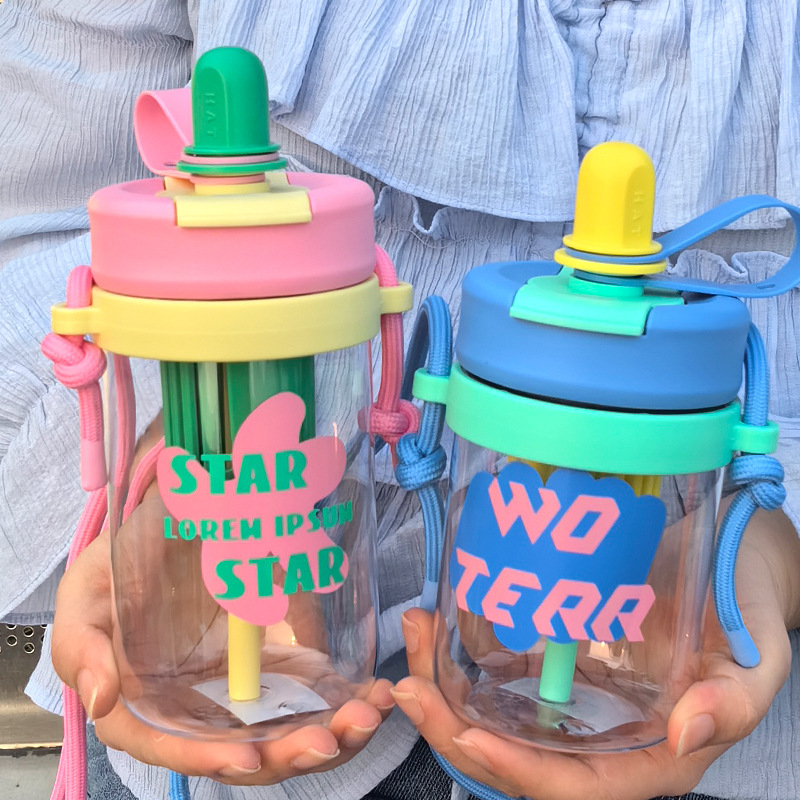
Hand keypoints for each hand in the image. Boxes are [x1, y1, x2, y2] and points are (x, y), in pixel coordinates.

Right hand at [52, 422, 394, 784]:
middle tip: (330, 738)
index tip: (250, 755)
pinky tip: (374, 692)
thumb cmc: (117, 566)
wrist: (169, 525)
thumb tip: (102, 700)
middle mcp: (200, 707)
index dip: (210, 756)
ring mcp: (244, 685)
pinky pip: (314, 689)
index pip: (177, 746)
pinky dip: (346, 697)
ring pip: (288, 727)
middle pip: (245, 748)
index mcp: (147, 705)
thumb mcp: (86, 597)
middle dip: (289, 753)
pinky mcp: (280, 658)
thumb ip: (84, 646)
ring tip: (366, 716)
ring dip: (330, 733)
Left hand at [392, 506, 799, 799]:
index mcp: (647, 755)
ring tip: (414, 632)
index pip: (572, 787)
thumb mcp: (755, 659)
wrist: (729, 556)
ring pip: (496, 710)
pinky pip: (502, 666)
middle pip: (515, 753)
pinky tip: (436, 617)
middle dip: (454, 730)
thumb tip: (687, 735)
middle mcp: (599, 732)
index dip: (517, 772)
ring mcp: (573, 693)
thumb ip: (730, 704)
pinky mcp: (558, 653)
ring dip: (445, 684)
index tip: (468, 738)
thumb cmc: (747, 608)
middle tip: (405, 685)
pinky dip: (463, 650)